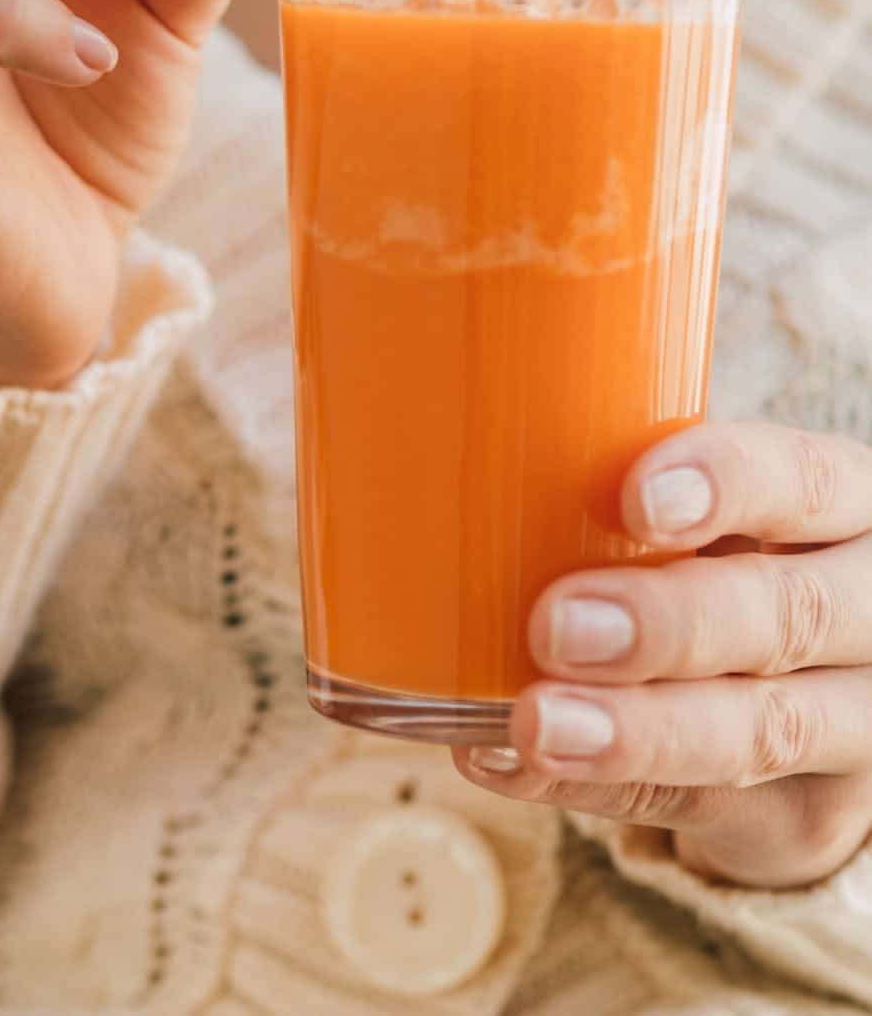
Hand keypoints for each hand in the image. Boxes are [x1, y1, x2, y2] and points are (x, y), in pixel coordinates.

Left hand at [456, 422, 871, 888]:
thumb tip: (456, 476)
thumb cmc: (722, 560)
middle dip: (669, 623)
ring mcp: (854, 720)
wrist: (807, 690)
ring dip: (637, 729)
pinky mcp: (807, 810)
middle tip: (557, 625)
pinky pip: (699, 804)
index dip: (728, 483)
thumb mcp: (709, 517)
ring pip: (761, 727)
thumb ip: (626, 500)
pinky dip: (593, 786)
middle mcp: (868, 610)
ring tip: (534, 723)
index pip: (806, 478)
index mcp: (841, 506)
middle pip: (790, 614)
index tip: (634, 500)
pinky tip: (508, 761)